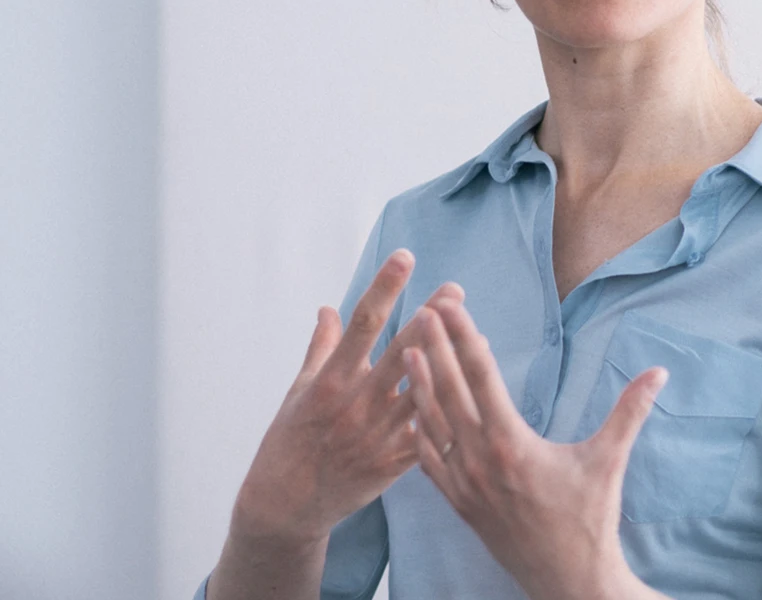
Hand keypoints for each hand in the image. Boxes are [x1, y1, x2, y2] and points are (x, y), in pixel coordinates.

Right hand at [229, 250, 457, 547]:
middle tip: (455, 290)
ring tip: (476, 337)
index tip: (404, 257)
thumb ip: (320, 348)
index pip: (362, 324)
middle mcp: (356, 405)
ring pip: (423, 393)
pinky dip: (449, 417)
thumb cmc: (289, 441)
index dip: (385, 288)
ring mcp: (377, 436)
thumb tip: (330, 308)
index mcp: (330, 381)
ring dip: (450, 365)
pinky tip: (474, 395)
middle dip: (431, 319)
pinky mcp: (392, 464)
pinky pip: (428, 438)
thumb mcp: (297, 391)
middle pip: (402, 353)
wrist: (286, 505)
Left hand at [403, 299, 670, 599]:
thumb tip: (660, 372)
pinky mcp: (459, 504)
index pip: (481, 376)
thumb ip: (630, 411)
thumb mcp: (609, 461)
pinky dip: (418, 432)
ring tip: (407, 348)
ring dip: (419, 384)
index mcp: (511, 443)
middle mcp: (479, 460)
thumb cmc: (590, 521)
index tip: (450, 306)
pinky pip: (427, 462)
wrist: (569, 581)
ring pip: (431, 423)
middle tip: (422, 310)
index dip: (463, 336)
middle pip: (449, 391)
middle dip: (435, 346)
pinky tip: (413, 411)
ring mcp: (464, 484)